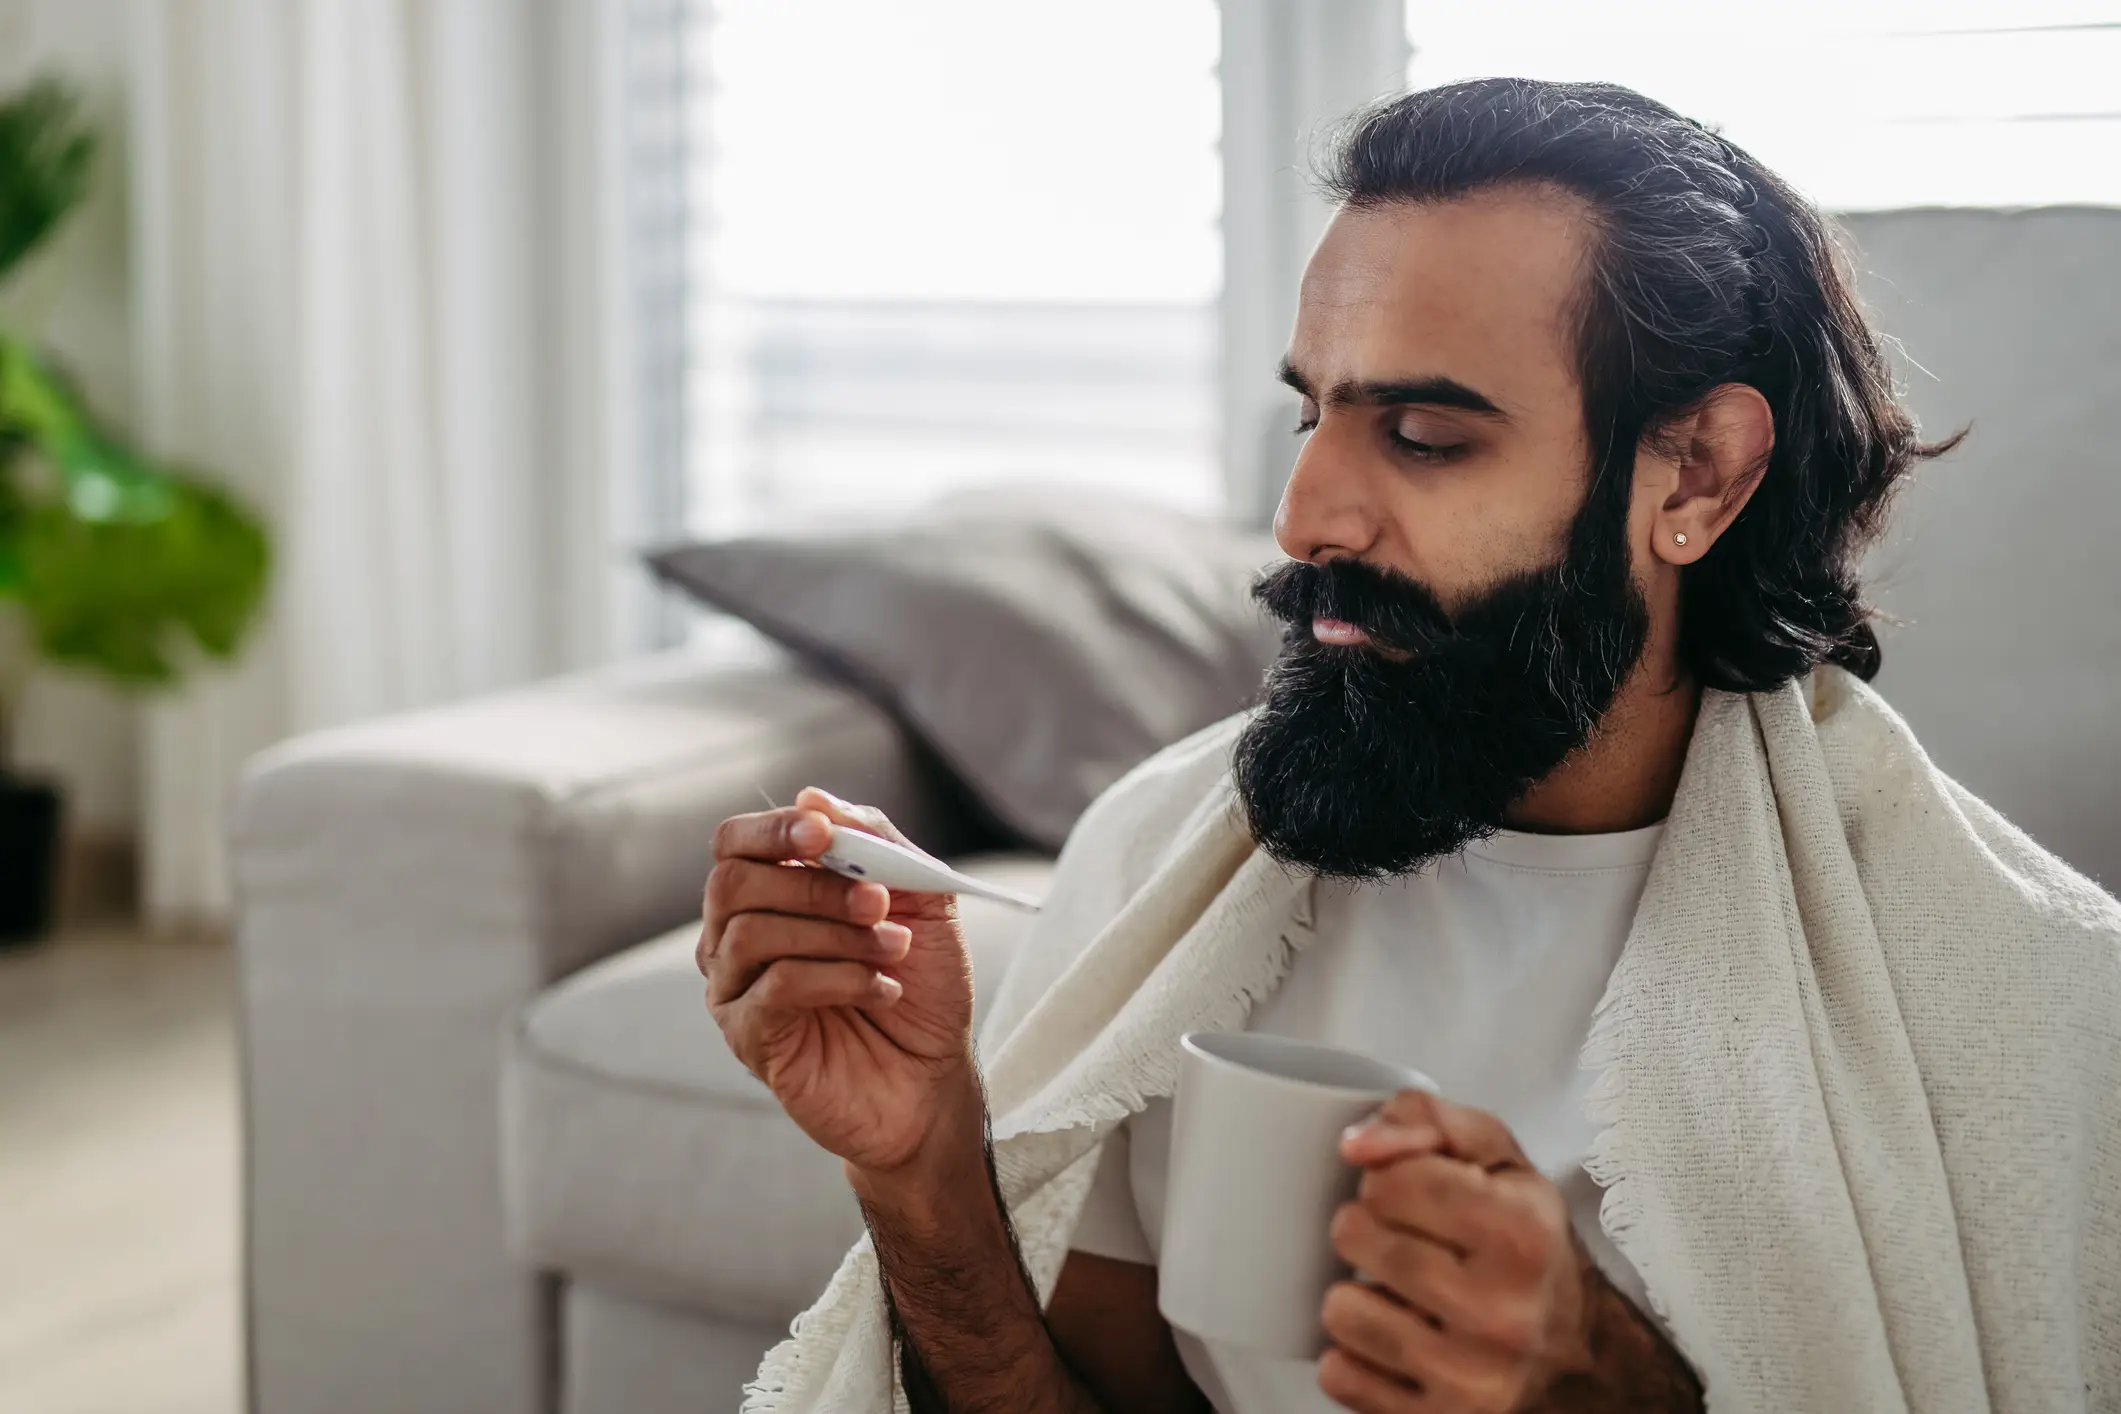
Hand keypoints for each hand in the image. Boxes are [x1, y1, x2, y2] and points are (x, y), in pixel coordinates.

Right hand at [699, 787, 979, 1174]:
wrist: (934, 1079)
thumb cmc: (921, 986)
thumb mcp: (921, 898)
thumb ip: (875, 841)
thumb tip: (812, 796)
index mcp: (770, 896)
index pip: (735, 844)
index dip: (773, 829)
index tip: (824, 834)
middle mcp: (736, 938)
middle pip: (732, 882)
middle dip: (813, 885)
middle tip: (878, 902)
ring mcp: (735, 990)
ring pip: (753, 932)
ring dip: (836, 934)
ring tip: (891, 952)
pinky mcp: (749, 1038)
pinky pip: (776, 986)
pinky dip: (838, 978)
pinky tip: (880, 990)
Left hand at [1316, 1091, 1593, 1413]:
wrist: (1580, 1354)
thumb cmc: (1526, 1244)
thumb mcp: (1500, 1158)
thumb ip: (1428, 1118)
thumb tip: (1356, 1144)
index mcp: (1522, 1233)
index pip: (1391, 1180)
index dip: (1388, 1178)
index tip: (1409, 1192)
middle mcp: (1502, 1311)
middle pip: (1356, 1236)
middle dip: (1366, 1228)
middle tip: (1401, 1240)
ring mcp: (1471, 1378)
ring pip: (1340, 1310)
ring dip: (1355, 1294)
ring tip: (1395, 1292)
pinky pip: (1339, 1376)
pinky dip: (1354, 1355)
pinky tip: (1393, 1340)